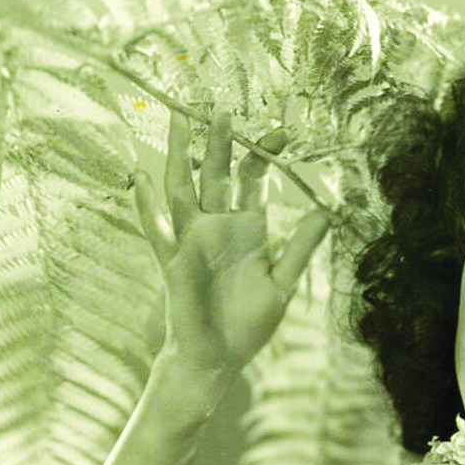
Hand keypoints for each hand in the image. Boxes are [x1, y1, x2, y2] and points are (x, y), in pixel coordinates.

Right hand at [134, 110, 329, 385]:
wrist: (218, 358)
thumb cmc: (247, 323)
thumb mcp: (282, 283)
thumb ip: (301, 248)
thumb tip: (328, 212)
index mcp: (244, 230)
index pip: (252, 180)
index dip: (263, 155)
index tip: (283, 131)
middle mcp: (216, 228)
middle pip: (215, 175)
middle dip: (219, 143)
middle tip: (222, 107)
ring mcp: (191, 242)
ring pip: (182, 189)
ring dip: (180, 156)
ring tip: (180, 120)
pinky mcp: (174, 263)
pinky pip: (155, 231)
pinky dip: (144, 206)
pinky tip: (136, 178)